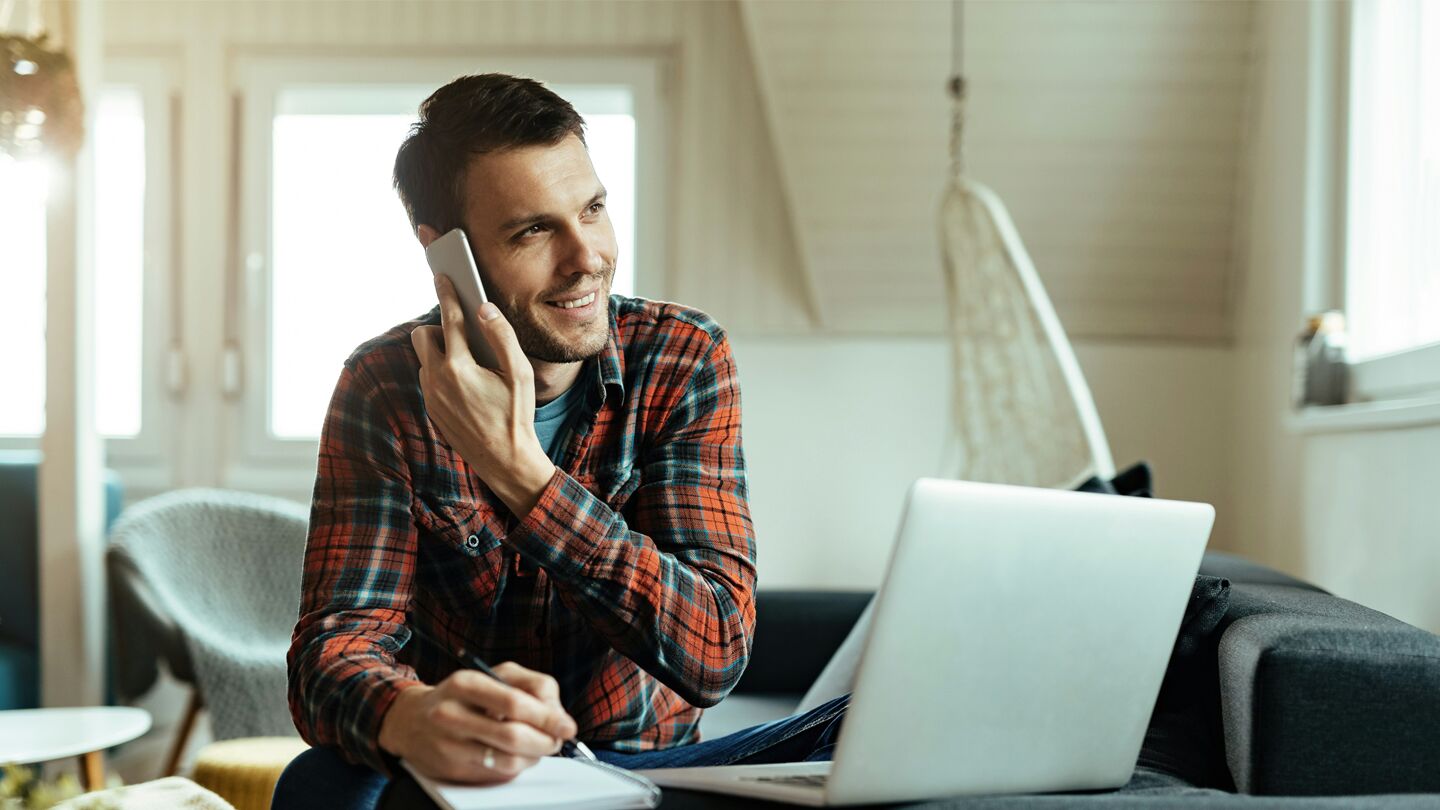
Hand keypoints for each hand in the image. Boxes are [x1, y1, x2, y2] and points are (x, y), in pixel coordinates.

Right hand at [378, 663, 579, 783]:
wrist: (411, 720)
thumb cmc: (463, 695)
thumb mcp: (496, 675)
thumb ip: (532, 686)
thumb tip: (558, 716)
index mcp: (466, 683)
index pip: (515, 703)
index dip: (548, 717)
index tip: (567, 726)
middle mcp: (452, 714)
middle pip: (513, 735)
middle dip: (545, 741)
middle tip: (556, 740)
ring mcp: (449, 745)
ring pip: (507, 760)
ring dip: (533, 757)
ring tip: (537, 748)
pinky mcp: (451, 770)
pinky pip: (496, 774)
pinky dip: (516, 768)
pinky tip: (516, 756)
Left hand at [411, 277, 555, 515]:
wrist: (505, 461)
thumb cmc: (516, 416)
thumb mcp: (519, 374)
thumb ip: (502, 336)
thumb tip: (485, 309)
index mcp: (459, 366)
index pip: (449, 319)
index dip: (447, 293)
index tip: (443, 276)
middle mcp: (438, 379)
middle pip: (422, 335)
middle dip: (438, 328)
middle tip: (463, 333)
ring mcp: (431, 395)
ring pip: (425, 358)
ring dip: (441, 352)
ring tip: (469, 362)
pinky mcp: (431, 408)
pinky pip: (429, 379)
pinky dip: (442, 372)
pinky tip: (467, 383)